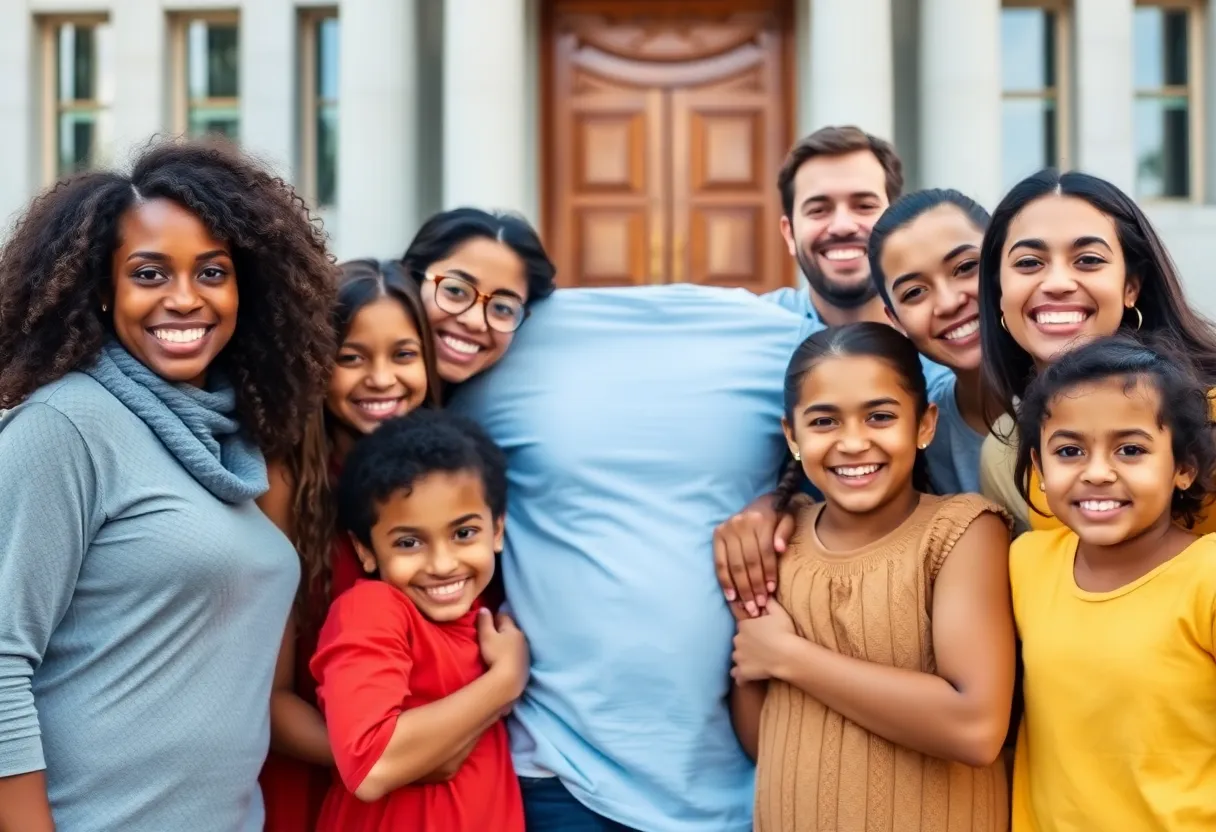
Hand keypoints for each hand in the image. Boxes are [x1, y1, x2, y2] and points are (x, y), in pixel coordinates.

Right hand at [477, 609, 529, 699]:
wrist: (509, 679)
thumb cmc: (496, 654)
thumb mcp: (486, 636)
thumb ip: (485, 621)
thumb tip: (484, 608)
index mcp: (512, 629)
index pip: (504, 616)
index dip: (494, 617)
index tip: (486, 621)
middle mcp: (522, 637)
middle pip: (511, 628)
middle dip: (502, 629)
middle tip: (491, 634)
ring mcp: (525, 651)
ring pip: (516, 641)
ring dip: (508, 642)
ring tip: (499, 646)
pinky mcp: (526, 664)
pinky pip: (518, 653)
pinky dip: (512, 653)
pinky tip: (507, 658)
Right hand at [714, 494, 796, 616]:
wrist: (762, 500)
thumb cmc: (778, 515)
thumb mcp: (788, 519)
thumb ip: (785, 533)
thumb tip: (780, 549)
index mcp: (760, 519)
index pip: (765, 552)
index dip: (768, 573)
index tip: (771, 592)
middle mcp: (741, 523)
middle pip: (748, 562)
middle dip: (754, 587)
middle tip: (758, 607)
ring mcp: (727, 529)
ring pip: (734, 565)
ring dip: (741, 588)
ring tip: (748, 606)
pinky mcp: (717, 534)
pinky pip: (719, 562)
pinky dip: (725, 581)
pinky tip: (731, 596)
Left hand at [731, 600, 796, 683]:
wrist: (788, 655)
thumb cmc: (784, 632)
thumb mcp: (779, 612)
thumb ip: (769, 602)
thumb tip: (765, 595)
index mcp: (744, 625)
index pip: (743, 626)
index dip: (752, 630)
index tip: (761, 634)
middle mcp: (737, 640)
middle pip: (739, 641)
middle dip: (747, 644)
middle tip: (761, 648)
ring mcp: (739, 657)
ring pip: (737, 657)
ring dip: (744, 659)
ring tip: (756, 662)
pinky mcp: (742, 672)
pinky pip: (737, 676)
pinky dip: (741, 677)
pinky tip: (747, 678)